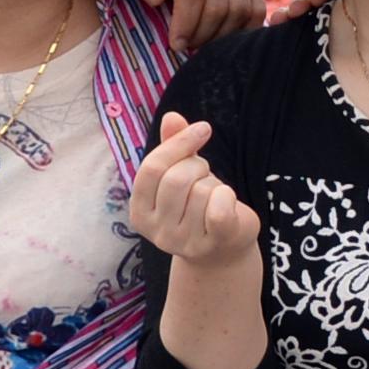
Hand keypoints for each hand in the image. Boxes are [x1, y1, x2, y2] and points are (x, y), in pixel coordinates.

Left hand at [124, 0, 268, 51]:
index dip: (186, 24)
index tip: (175, 44)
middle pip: (218, 7)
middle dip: (201, 35)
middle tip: (186, 46)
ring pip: (239, 12)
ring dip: (220, 36)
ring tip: (201, 41)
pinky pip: (256, 12)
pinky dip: (242, 30)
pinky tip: (221, 36)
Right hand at [131, 113, 262, 268]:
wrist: (223, 252)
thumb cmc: (199, 207)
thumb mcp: (182, 175)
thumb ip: (174, 146)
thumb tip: (172, 116)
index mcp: (140, 211)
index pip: (152, 167)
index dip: (179, 143)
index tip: (202, 129)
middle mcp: (156, 231)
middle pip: (177, 178)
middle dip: (198, 165)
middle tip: (205, 176)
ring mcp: (182, 242)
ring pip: (201, 191)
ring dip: (215, 184)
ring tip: (214, 197)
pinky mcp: (211, 245)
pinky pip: (219, 208)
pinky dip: (228, 196)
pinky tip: (228, 204)